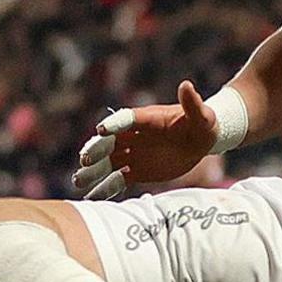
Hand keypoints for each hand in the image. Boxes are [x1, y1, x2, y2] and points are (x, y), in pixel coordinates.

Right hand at [73, 82, 216, 199]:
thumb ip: (192, 103)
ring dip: (93, 171)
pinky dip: (106, 187)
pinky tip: (92, 196)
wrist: (200, 141)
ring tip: (78, 181)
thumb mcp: (201, 115)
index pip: (126, 119)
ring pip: (108, 162)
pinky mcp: (136, 170)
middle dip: (97, 150)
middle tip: (85, 160)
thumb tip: (186, 85)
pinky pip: (118, 179)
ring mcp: (133, 153)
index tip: (101, 130)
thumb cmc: (202, 123)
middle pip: (110, 142)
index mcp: (146, 118)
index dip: (114, 124)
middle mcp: (134, 135)